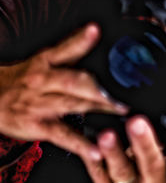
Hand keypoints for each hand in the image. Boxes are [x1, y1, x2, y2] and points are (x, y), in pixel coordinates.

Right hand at [0, 23, 126, 159]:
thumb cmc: (23, 79)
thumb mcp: (43, 59)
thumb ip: (71, 48)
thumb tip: (96, 31)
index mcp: (46, 63)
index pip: (65, 49)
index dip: (81, 40)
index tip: (98, 32)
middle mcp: (43, 81)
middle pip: (74, 80)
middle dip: (101, 86)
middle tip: (125, 92)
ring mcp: (40, 104)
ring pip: (72, 104)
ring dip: (99, 107)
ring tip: (120, 111)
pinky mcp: (37, 126)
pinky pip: (62, 135)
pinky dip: (80, 144)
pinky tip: (95, 151)